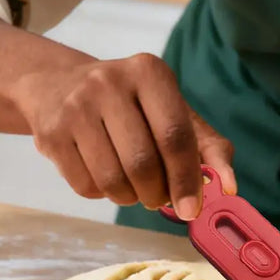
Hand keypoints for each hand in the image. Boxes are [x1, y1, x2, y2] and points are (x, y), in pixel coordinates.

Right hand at [18, 52, 235, 220]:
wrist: (58, 86)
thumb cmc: (130, 105)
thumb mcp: (173, 112)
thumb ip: (208, 147)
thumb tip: (228, 187)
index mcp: (148, 71)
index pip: (174, 134)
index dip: (186, 177)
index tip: (192, 208)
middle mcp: (109, 82)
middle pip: (143, 162)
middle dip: (157, 193)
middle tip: (159, 197)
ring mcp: (75, 107)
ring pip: (113, 180)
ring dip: (130, 197)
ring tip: (133, 186)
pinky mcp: (51, 133)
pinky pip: (85, 187)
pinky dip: (102, 194)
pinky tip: (104, 174)